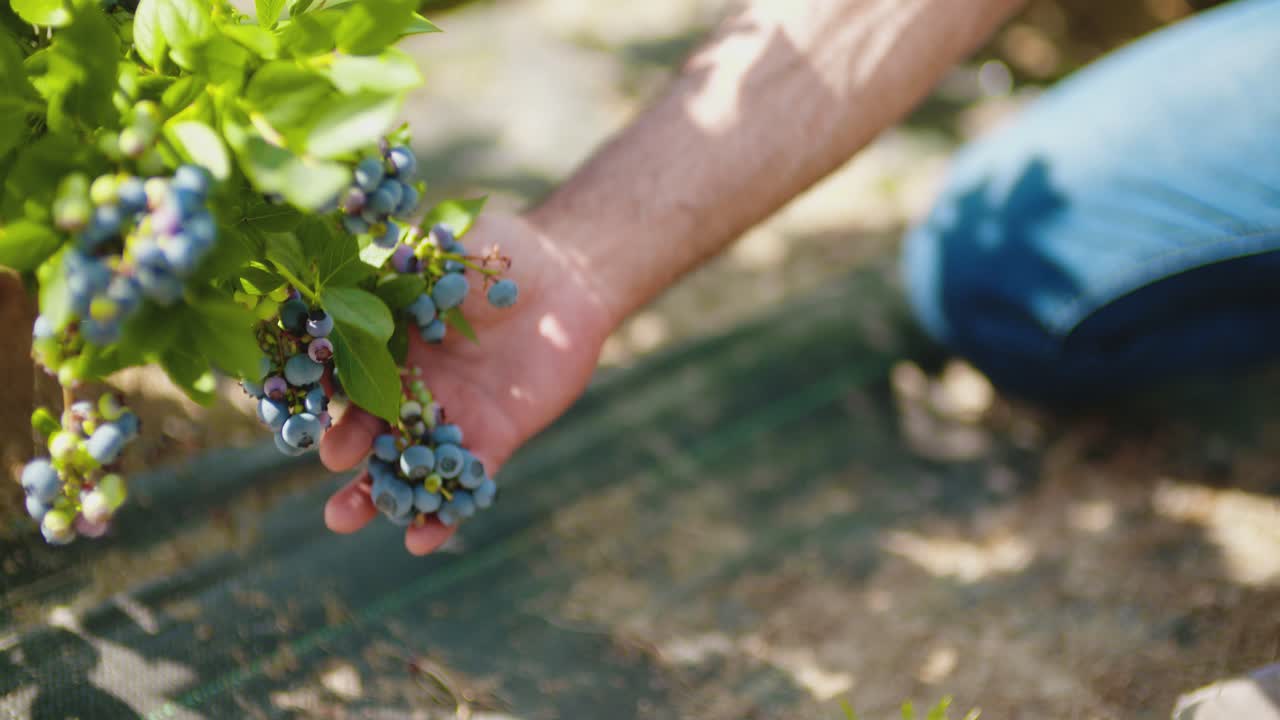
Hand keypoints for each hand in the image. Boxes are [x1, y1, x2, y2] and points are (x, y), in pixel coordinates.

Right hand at [317, 212, 613, 554]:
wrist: (569, 279)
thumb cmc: (502, 254)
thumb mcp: (445, 253)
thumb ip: (401, 270)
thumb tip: (345, 273)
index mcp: (389, 345)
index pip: (346, 378)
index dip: (325, 400)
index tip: (304, 419)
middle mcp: (413, 389)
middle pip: (368, 429)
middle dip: (344, 452)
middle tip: (328, 465)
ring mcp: (451, 417)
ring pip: (406, 465)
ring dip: (377, 496)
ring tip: (346, 520)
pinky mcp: (492, 439)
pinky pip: (465, 479)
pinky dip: (444, 513)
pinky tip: (421, 541)